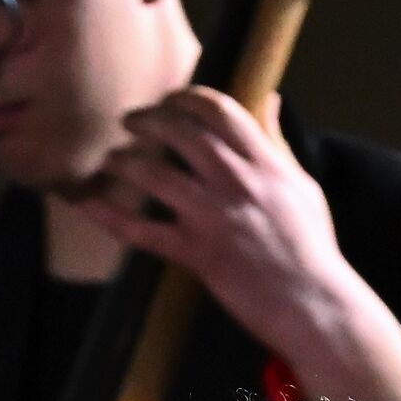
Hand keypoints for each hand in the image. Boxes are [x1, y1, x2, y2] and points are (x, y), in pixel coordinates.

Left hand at [75, 88, 400, 400]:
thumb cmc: (311, 248)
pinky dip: (110, 217)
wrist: (313, 304)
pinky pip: (142, 231)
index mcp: (264, 162)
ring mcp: (213, 216)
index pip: (217, 109)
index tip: (170, 100)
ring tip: (112, 158)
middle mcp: (236, 181)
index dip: (186, 96)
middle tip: (130, 121)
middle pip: (179, 131)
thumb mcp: (302, 185)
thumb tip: (271, 101)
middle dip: (148, 119)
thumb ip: (278, 143)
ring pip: (154, 172)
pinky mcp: (196, 253)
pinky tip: (87, 204)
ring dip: (125, 159)